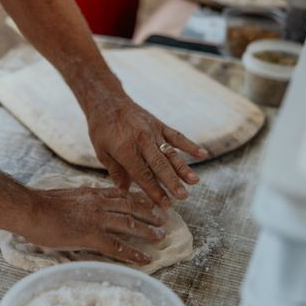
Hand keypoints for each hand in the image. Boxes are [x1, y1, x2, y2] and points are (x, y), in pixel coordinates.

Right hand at [25, 186, 166, 264]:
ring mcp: (96, 218)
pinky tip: (144, 259)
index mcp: (91, 193)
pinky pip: (117, 246)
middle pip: (130, 206)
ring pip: (129, 223)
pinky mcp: (90, 235)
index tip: (149, 202)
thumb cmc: (40, 205)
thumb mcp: (65, 196)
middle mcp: (97, 202)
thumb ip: (79, 200)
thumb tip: (83, 207)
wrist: (30, 210)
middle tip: (163, 219)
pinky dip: (133, 253)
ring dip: (147, 231)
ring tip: (160, 237)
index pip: (120, 194)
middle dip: (149, 213)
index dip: (137, 199)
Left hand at [87, 97, 207, 208]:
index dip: (155, 191)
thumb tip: (125, 193)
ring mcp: (153, 132)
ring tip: (194, 181)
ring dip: (183, 168)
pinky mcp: (159, 125)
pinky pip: (176, 136)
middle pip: (160, 166)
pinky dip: (190, 145)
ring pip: (171, 153)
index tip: (165, 205)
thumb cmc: (102, 129)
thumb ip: (116, 172)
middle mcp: (142, 141)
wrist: (107, 101)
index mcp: (126, 150)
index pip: (143, 175)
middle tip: (183, 197)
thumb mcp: (102, 152)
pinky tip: (202, 154)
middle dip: (172, 183)